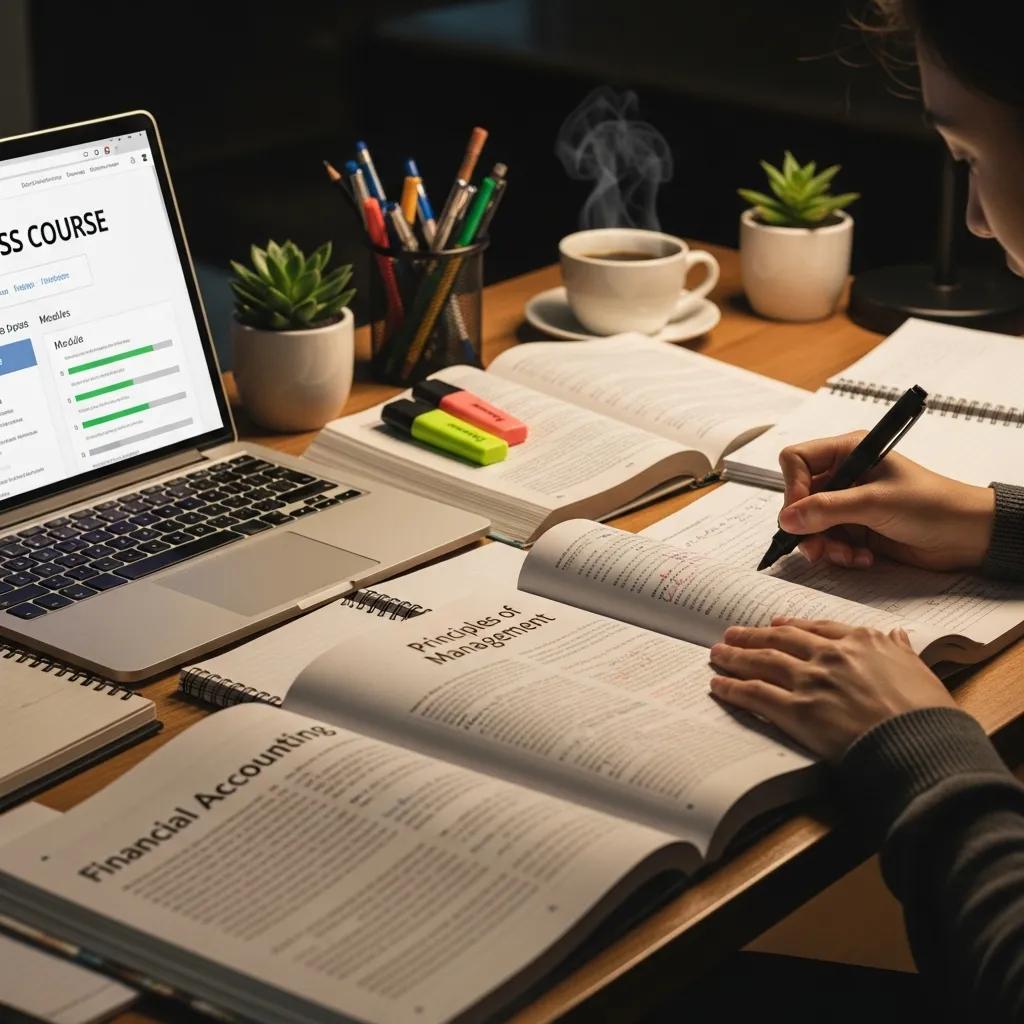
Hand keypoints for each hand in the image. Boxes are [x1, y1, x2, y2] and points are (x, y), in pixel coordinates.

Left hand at [709, 617, 955, 760]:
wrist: (920, 746)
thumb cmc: (927, 715)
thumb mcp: (920, 671)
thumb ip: (901, 651)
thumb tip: (897, 635)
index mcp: (862, 642)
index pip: (818, 628)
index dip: (792, 625)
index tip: (776, 623)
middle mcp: (832, 655)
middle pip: (782, 639)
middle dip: (754, 636)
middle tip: (733, 634)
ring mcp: (812, 681)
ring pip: (763, 662)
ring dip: (736, 656)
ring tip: (717, 653)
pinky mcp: (798, 710)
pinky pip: (755, 694)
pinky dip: (732, 687)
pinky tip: (718, 685)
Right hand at [777, 431, 994, 570]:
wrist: (968, 536)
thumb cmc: (933, 505)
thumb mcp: (876, 503)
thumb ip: (828, 509)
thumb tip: (787, 519)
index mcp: (849, 452)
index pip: (797, 461)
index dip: (793, 488)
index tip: (800, 516)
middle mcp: (845, 475)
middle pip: (800, 498)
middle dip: (808, 526)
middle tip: (817, 548)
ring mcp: (849, 503)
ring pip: (811, 525)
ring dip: (825, 545)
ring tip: (849, 555)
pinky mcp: (856, 528)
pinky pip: (829, 542)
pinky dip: (840, 554)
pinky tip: (863, 557)